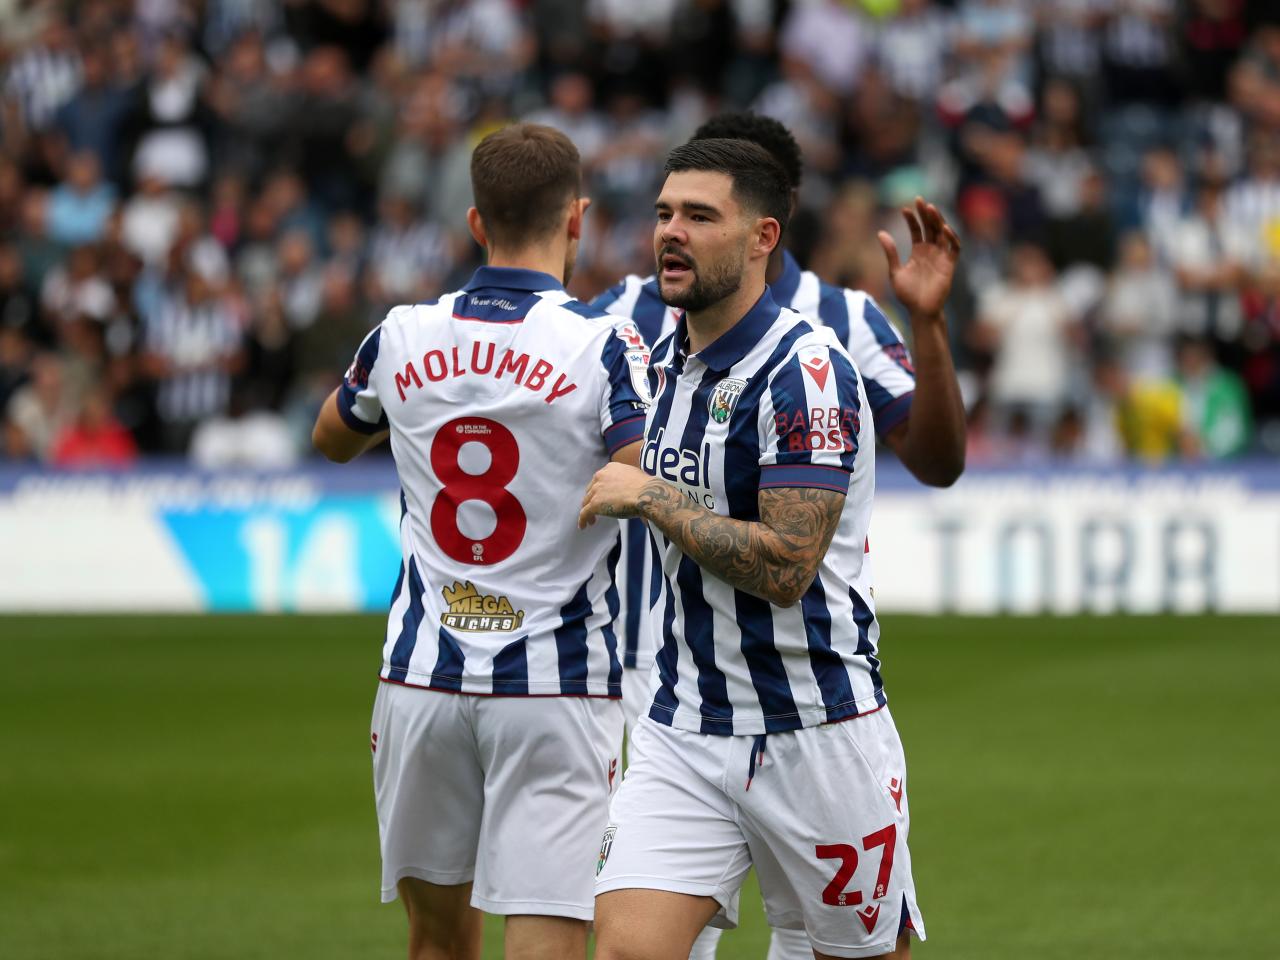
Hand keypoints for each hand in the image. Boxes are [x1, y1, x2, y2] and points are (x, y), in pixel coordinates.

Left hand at [578, 463, 656, 528]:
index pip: (600, 479)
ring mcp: (596, 490)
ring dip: (588, 511)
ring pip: (586, 502)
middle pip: (591, 490)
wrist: (647, 494)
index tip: (602, 497)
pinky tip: (584, 526)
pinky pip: (584, 513)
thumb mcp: (635, 477)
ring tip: (591, 521)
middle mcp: (601, 476)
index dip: (599, 489)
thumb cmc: (647, 488)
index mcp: (611, 468)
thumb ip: (628, 482)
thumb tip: (633, 492)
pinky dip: (582, 520)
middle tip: (595, 509)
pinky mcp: (595, 504)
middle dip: (592, 499)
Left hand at [877, 196, 961, 321]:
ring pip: (942, 233)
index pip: (916, 230)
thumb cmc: (908, 295)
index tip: (904, 209)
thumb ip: (890, 253)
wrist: (920, 311)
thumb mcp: (895, 271)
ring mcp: (941, 257)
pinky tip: (943, 228)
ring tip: (930, 208)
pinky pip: (954, 248)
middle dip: (925, 213)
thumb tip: (880, 232)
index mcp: (918, 252)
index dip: (912, 219)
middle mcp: (931, 251)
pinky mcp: (949, 265)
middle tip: (919, 199)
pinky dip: (951, 238)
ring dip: (938, 220)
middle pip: (930, 227)